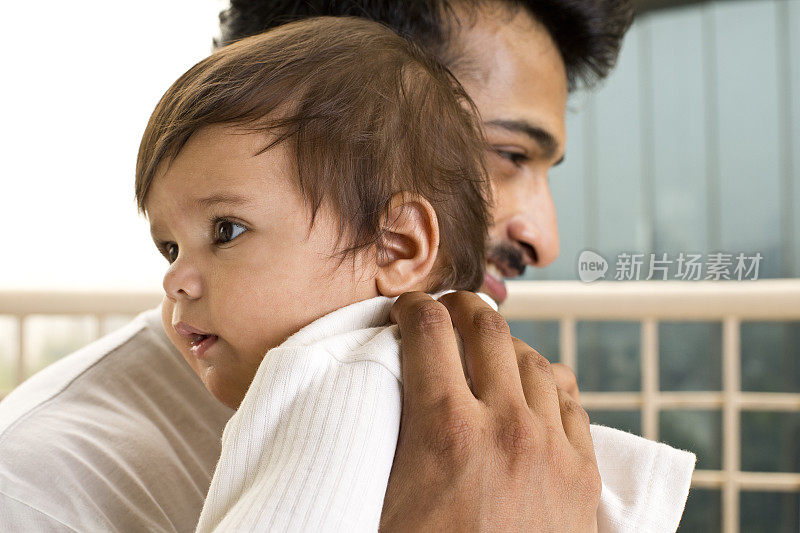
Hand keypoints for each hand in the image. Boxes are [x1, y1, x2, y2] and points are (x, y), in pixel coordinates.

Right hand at [380, 291, 599, 531]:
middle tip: (445, 311)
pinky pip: (571, 400)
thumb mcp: (386, 502)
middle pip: (487, 329)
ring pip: (534, 359)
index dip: (412, 308)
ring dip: (506, 344)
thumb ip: (385, 437)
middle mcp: (505, 426)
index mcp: (445, 431)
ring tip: (486, 348)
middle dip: (460, 308)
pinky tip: (533, 386)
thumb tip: (376, 391)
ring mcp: (551, 447)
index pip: (428, 332)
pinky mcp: (582, 472)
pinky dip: (549, 381)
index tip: (405, 309)